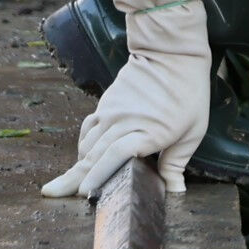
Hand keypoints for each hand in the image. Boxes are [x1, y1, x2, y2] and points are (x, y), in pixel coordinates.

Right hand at [43, 0, 209, 198]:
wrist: (171, 54)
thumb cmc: (188, 94)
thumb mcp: (192, 131)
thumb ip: (176, 163)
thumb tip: (174, 192)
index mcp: (148, 132)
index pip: (116, 157)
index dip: (99, 175)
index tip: (86, 193)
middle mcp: (123, 123)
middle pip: (94, 155)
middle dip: (76, 178)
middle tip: (56, 195)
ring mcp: (110, 113)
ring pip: (88, 144)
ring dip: (78, 164)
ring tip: (64, 185)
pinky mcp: (104, 105)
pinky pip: (88, 129)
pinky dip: (83, 145)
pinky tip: (83, 157)